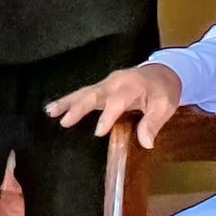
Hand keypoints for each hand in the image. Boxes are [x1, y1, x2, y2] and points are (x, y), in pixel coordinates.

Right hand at [46, 63, 184, 148]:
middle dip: (79, 107)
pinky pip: (83, 93)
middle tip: (65, 120)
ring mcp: (106, 84)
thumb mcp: (165, 106)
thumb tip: (146, 143)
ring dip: (67, 102)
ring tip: (51, 111)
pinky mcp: (101, 88)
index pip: (117, 101)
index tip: (98, 132)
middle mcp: (115, 83)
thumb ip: (153, 123)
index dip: (108, 116)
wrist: (163, 72)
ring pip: (84, 92)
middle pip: (94, 94)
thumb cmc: (164, 91)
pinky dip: (68, 100)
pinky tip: (54, 108)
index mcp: (131, 87)